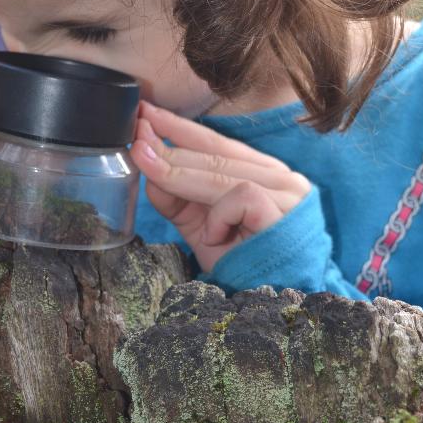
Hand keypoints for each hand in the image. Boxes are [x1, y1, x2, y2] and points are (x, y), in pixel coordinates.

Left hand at [130, 101, 310, 272]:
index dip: (180, 128)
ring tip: (146, 165)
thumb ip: (179, 200)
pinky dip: (219, 214)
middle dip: (170, 145)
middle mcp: (280, 177)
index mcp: (264, 174)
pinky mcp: (285, 212)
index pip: (217, 143)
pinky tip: (211, 235)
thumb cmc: (245, 267)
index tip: (145, 115)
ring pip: (222, 171)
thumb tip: (148, 167)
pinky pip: (240, 197)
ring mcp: (287, 194)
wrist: (275, 307)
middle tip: (136, 137)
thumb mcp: (203, 229)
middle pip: (215, 154)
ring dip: (178, 172)